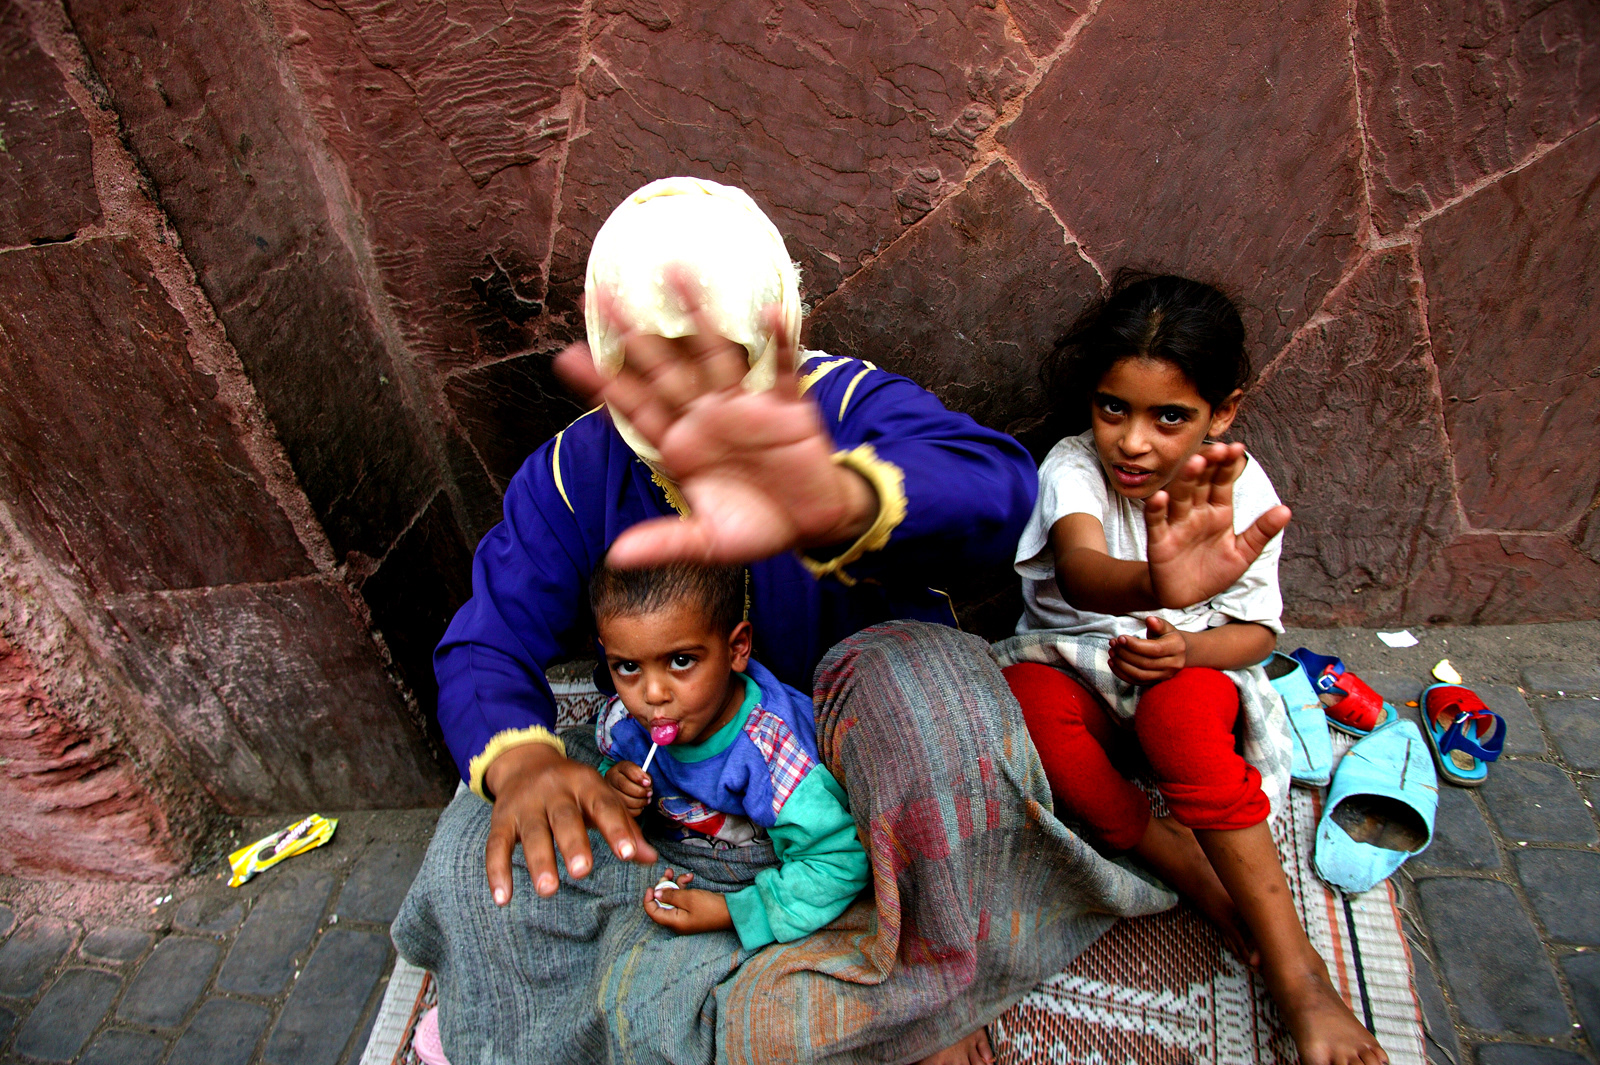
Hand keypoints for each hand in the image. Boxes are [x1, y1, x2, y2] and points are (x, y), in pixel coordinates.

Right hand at [483, 743, 656, 904]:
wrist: (525, 763)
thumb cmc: (573, 791)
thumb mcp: (600, 800)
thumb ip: (625, 828)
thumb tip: (651, 859)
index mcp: (586, 783)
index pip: (604, 805)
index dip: (616, 829)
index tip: (627, 854)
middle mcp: (555, 791)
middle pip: (565, 817)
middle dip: (574, 844)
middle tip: (583, 871)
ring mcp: (526, 804)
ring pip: (532, 832)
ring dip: (539, 861)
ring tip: (548, 890)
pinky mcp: (501, 818)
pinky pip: (496, 844)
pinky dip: (497, 871)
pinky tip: (502, 898)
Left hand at [555, 268, 877, 567]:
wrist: (812, 526)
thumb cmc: (755, 529)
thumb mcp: (708, 542)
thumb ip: (666, 542)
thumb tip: (616, 556)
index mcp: (682, 447)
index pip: (635, 409)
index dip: (603, 384)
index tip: (566, 357)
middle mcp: (707, 418)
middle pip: (667, 370)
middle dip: (639, 337)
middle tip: (608, 297)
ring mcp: (745, 408)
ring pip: (717, 354)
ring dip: (700, 318)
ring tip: (679, 273)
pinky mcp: (786, 408)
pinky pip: (783, 369)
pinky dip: (779, 342)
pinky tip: (772, 311)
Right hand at [604, 760, 651, 815]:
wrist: (627, 788)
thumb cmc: (635, 780)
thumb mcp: (641, 773)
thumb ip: (645, 775)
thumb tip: (647, 783)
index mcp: (618, 768)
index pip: (628, 769)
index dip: (639, 777)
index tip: (648, 783)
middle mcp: (610, 779)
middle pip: (624, 785)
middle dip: (640, 791)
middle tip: (649, 793)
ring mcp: (609, 793)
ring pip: (624, 800)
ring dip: (640, 802)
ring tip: (646, 800)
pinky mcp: (613, 807)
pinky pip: (626, 811)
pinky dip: (636, 810)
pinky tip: (639, 806)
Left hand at [643, 868, 733, 933]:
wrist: (731, 912)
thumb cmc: (710, 907)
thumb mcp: (689, 898)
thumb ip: (671, 895)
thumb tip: (656, 894)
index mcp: (674, 921)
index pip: (653, 912)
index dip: (648, 899)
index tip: (651, 886)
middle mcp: (677, 920)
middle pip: (662, 902)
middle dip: (664, 886)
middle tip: (668, 874)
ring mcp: (685, 914)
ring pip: (673, 897)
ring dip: (676, 884)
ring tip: (682, 875)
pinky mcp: (692, 908)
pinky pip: (683, 897)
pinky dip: (685, 887)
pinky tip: (690, 878)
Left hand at [1110, 616, 1186, 685]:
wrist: (1179, 652)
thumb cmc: (1168, 636)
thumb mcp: (1166, 627)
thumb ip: (1158, 624)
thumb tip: (1150, 620)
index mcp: (1176, 648)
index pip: (1154, 649)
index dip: (1135, 645)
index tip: (1120, 638)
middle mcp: (1173, 664)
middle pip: (1145, 663)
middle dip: (1125, 653)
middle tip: (1113, 643)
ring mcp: (1165, 676)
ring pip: (1140, 674)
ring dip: (1122, 664)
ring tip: (1111, 652)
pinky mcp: (1155, 682)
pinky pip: (1136, 682)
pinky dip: (1122, 674)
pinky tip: (1112, 663)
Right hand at [1145, 442, 1289, 608]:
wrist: (1186, 597)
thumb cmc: (1213, 572)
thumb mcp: (1243, 554)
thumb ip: (1261, 532)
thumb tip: (1286, 509)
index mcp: (1219, 512)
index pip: (1223, 482)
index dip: (1228, 465)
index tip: (1236, 448)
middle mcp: (1197, 513)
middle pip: (1201, 483)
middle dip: (1209, 465)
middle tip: (1219, 449)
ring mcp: (1177, 524)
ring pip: (1180, 496)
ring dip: (1186, 479)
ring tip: (1195, 463)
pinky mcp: (1160, 540)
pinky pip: (1157, 522)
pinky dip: (1157, 509)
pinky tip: (1161, 496)